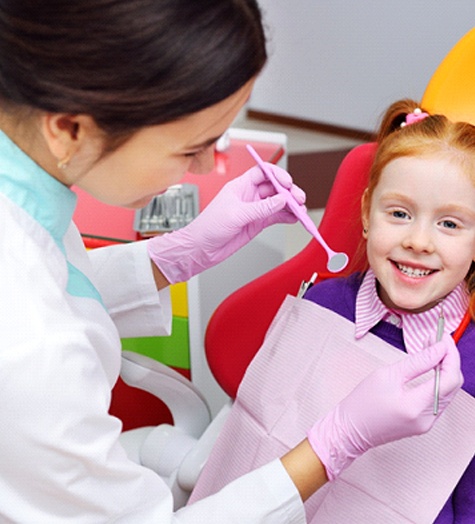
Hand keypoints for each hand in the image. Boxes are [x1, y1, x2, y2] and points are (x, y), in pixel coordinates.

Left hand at [147, 163, 305, 283]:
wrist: (202, 249)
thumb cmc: (208, 227)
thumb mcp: (236, 214)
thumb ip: (260, 208)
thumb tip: (280, 201)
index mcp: (240, 186)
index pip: (263, 172)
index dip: (277, 174)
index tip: (287, 182)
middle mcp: (249, 195)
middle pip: (274, 187)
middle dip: (288, 191)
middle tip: (298, 198)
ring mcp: (254, 209)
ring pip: (278, 202)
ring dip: (290, 205)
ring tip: (300, 210)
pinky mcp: (257, 223)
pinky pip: (276, 216)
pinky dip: (287, 216)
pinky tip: (294, 218)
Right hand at [307, 334, 462, 480]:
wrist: (350, 429)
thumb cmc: (362, 403)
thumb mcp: (387, 374)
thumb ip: (418, 361)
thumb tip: (439, 349)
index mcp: (416, 406)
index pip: (449, 378)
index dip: (450, 355)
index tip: (443, 338)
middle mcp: (427, 418)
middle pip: (452, 385)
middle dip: (448, 359)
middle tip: (437, 340)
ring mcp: (427, 423)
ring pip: (448, 391)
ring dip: (444, 369)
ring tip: (433, 350)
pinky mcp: (424, 422)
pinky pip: (439, 398)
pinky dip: (438, 381)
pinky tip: (430, 368)